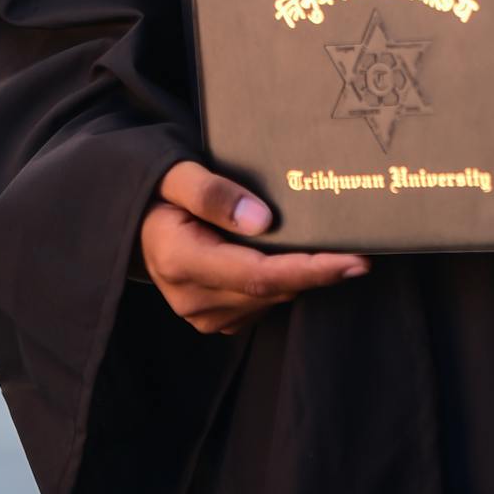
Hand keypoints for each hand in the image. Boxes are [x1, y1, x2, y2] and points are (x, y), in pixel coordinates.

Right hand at [139, 161, 369, 334]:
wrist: (130, 226)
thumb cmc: (157, 193)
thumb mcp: (175, 175)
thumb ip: (213, 194)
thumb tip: (263, 221)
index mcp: (182, 261)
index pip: (259, 275)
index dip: (310, 270)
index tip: (354, 261)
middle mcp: (192, 298)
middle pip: (272, 290)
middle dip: (319, 271)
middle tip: (363, 247)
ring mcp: (202, 315)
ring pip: (271, 300)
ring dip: (302, 277)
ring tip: (332, 247)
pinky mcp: (214, 319)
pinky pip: (261, 304)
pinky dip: (283, 282)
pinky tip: (295, 258)